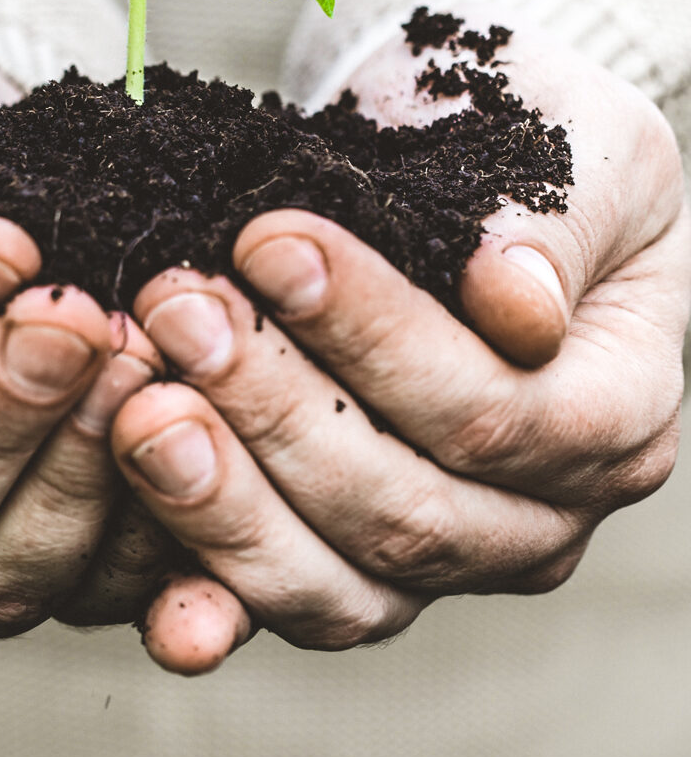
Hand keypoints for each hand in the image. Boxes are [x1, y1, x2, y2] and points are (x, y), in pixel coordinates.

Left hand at [114, 17, 689, 671]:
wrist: (446, 153)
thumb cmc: (526, 138)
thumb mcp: (578, 149)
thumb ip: (555, 227)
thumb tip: (518, 310)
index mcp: (617, 416)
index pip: (498, 412)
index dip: (376, 340)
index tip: (269, 243)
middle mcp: (539, 515)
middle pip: (408, 510)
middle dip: (278, 411)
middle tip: (176, 310)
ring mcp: (444, 556)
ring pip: (341, 582)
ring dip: (228, 504)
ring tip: (141, 411)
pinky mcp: (350, 561)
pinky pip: (285, 603)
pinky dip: (217, 608)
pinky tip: (165, 618)